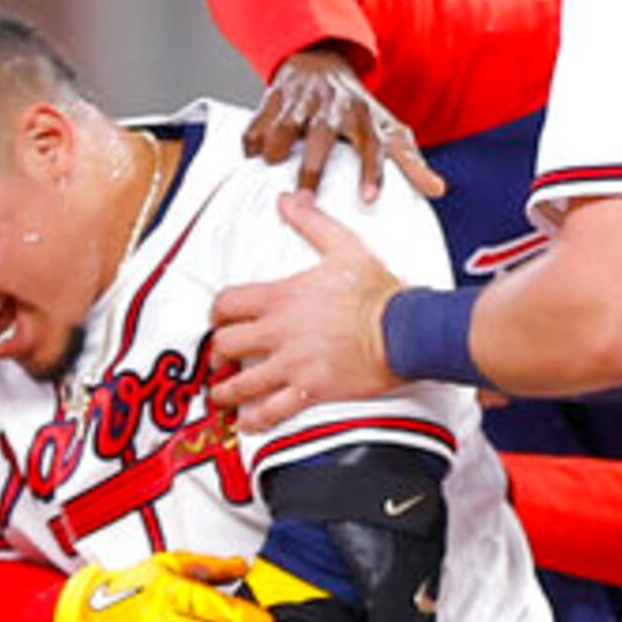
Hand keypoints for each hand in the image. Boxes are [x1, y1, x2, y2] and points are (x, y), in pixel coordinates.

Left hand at [206, 194, 409, 436]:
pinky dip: (253, 419)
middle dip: (217, 354)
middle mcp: (280, 331)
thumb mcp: (345, 246)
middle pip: (225, 345)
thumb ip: (311, 223)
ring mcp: (292, 363)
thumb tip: (289, 200)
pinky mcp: (309, 390)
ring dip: (225, 390)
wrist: (405, 330)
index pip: (227, 304)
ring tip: (221, 394)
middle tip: (219, 359)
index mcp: (282, 297)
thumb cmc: (379, 292)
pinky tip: (246, 421)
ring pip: (240, 382)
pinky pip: (270, 410)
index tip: (218, 321)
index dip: (216, 314)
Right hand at [245, 46, 442, 204]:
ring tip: (271, 168)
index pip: (372, 146)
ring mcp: (302, 101)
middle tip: (302, 201)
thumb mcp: (387, 127)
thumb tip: (437, 191)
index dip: (373, 172)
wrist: (320, 59)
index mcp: (363, 117)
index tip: (370, 199)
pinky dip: (252, 142)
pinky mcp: (275, 97)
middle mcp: (333, 108)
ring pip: (284, 129)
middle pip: (321, 141)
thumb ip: (410, 161)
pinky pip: (257, 124)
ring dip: (275, 150)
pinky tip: (253, 156)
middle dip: (311, 171)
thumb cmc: (355, 106)